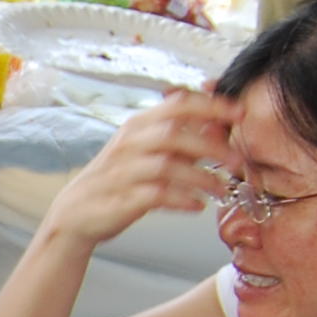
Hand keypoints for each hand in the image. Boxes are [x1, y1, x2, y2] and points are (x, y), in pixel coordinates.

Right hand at [50, 90, 239, 248]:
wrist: (77, 212)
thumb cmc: (119, 180)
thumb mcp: (150, 152)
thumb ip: (183, 139)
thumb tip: (221, 125)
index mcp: (139, 125)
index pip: (178, 103)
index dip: (211, 105)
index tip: (240, 113)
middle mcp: (129, 142)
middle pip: (174, 132)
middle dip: (211, 145)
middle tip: (237, 161)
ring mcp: (123, 170)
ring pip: (167, 165)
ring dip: (200, 177)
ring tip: (221, 189)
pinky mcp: (121, 198)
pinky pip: (156, 195)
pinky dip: (181, 199)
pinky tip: (197, 205)